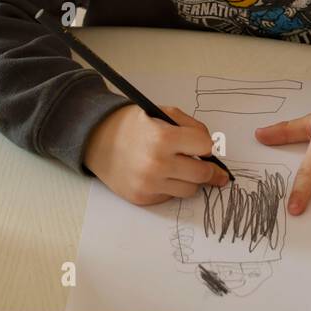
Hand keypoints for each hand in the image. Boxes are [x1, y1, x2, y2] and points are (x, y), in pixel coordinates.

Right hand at [83, 105, 229, 205]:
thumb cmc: (133, 125)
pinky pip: (171, 196)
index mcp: (163, 138)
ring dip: (190, 179)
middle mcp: (156, 164)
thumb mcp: (163, 113)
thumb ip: (191, 127)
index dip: (206, 145)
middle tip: (207, 166)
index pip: (205, 147)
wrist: (98, 141)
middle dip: (208, 168)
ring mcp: (149, 184)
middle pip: (202, 174)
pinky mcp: (142, 198)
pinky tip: (162, 175)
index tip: (202, 146)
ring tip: (181, 168)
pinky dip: (171, 186)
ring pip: (190, 190)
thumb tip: (212, 150)